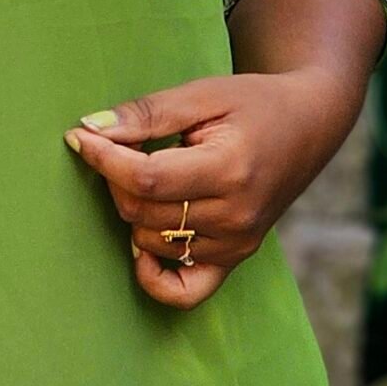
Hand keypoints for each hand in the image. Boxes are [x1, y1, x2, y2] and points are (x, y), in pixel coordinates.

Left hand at [63, 66, 359, 309]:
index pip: (146, 179)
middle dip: (115, 178)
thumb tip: (90, 130)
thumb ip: (147, 113)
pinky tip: (142, 242)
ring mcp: (236, 244)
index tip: (79, 137)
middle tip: (121, 145)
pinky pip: (183, 291)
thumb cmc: (252, 103)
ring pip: (151, 242)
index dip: (104, 159)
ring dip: (132, 209)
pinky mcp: (235, 259)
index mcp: (229, 169)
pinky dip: (152, 274)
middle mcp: (235, 217)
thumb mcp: (202, 94)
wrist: (307, 126)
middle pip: (143, 212)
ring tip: (150, 172)